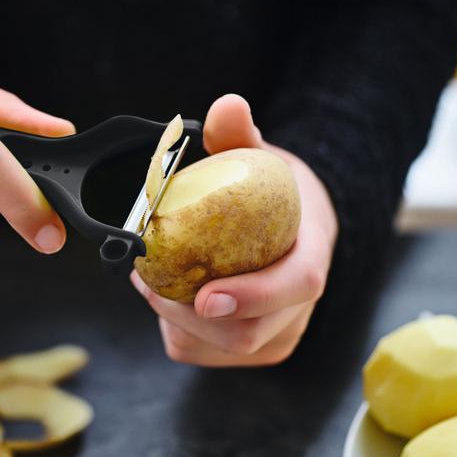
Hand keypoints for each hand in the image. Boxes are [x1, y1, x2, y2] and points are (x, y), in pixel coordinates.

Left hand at [130, 94, 337, 365]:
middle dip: (185, 308)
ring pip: (217, 347)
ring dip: (172, 315)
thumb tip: (227, 106)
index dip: (253, 296)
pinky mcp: (250, 350)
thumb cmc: (272, 193)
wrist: (293, 228)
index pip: (296, 285)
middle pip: (247, 331)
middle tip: (146, 272)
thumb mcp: (260, 158)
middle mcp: (299, 308)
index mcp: (311, 256)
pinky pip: (199, 351)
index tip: (205, 295)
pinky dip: (172, 326)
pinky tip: (166, 294)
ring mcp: (277, 335)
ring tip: (152, 275)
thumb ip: (240, 136)